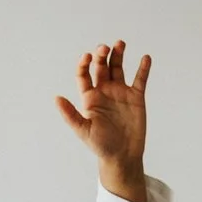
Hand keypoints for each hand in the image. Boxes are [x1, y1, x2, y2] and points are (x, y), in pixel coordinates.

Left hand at [54, 41, 150, 201]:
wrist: (122, 156)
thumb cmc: (100, 145)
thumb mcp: (83, 130)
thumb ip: (70, 114)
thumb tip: (57, 98)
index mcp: (89, 97)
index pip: (84, 74)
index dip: (84, 63)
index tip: (87, 56)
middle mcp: (104, 91)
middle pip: (101, 66)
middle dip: (102, 55)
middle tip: (105, 48)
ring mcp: (120, 92)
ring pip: (118, 68)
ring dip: (119, 55)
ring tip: (120, 44)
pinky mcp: (136, 97)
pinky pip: (139, 79)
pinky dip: (143, 68)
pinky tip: (145, 58)